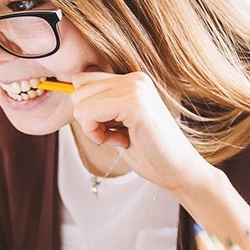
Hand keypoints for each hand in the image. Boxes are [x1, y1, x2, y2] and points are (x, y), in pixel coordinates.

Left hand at [70, 71, 212, 192]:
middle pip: (78, 90)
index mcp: (132, 80)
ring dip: (92, 128)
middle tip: (114, 135)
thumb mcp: (119, 123)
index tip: (109, 128)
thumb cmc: (149, 152)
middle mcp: (135, 78)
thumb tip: (71, 94)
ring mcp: (136, 89)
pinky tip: (120, 141)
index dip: (87, 109)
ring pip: (81, 102)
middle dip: (88, 119)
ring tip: (119, 138)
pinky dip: (96, 133)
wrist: (178, 171)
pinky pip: (89, 113)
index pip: (83, 81)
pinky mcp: (135, 104)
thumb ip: (101, 106)